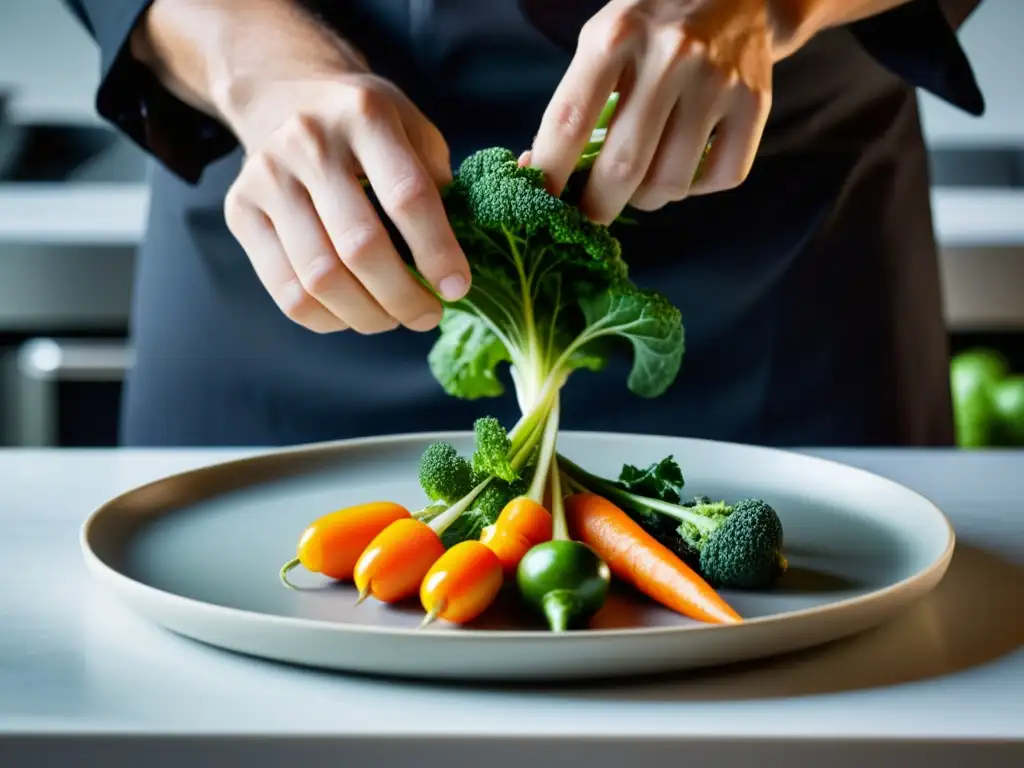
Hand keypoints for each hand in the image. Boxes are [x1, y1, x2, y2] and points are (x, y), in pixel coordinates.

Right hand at [221, 68, 471, 334]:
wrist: (287, 97)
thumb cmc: (367, 128)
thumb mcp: (414, 131)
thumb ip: (439, 186)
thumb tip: (453, 266)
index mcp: (364, 114)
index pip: (407, 196)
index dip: (437, 252)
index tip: (457, 289)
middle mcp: (309, 142)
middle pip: (360, 246)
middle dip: (403, 297)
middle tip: (428, 316)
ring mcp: (267, 177)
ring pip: (320, 278)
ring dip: (367, 315)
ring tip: (393, 318)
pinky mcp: (240, 211)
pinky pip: (286, 291)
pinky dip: (328, 319)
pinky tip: (353, 314)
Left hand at [528, 0, 774, 224]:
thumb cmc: (650, 26)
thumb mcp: (602, 41)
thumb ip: (575, 103)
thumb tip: (537, 171)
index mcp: (617, 35)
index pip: (569, 122)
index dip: (549, 173)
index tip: (541, 202)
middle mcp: (670, 55)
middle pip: (623, 166)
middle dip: (598, 206)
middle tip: (590, 216)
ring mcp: (717, 80)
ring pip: (670, 182)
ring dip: (647, 199)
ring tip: (640, 183)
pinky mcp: (754, 102)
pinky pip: (720, 176)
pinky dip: (694, 188)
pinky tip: (682, 167)